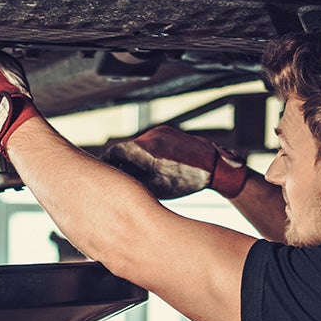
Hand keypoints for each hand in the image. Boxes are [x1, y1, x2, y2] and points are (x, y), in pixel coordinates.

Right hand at [102, 126, 247, 198]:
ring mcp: (161, 132)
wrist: (216, 167)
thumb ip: (135, 183)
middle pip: (126, 149)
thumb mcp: (157, 188)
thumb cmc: (187, 181)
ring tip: (139, 177)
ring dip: (135, 159)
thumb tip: (116, 185)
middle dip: (121, 164)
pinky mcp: (169, 132)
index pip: (114, 153)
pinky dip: (147, 154)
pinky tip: (154, 168)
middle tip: (120, 180)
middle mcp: (151, 137)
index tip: (104, 176)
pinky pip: (151, 142)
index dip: (107, 165)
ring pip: (138, 146)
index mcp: (145, 150)